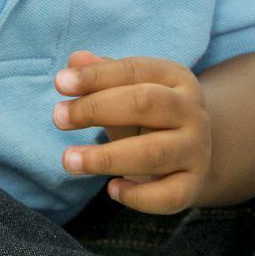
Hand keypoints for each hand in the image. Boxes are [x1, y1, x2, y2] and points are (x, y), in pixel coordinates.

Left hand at [53, 51, 210, 214]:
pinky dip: (137, 196)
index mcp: (177, 78)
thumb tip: (75, 59)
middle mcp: (192, 112)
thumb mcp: (127, 90)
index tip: (60, 84)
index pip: (134, 70)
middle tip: (57, 118)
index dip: (95, 76)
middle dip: (96, 109)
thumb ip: (102, 75)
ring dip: (106, 158)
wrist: (192, 152)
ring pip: (154, 153)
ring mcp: (196, 150)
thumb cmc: (148, 116)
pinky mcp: (193, 185)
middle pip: (145, 104)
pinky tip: (111, 189)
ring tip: (69, 160)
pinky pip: (167, 196)